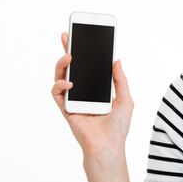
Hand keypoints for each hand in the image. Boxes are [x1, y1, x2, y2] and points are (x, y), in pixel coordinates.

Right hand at [51, 32, 134, 155]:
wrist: (109, 147)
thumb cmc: (118, 127)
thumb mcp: (125, 98)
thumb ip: (120, 79)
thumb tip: (117, 59)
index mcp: (97, 87)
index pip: (88, 65)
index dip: (84, 51)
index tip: (84, 35)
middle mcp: (83, 91)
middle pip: (72, 67)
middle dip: (67, 50)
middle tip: (67, 35)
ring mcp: (73, 99)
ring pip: (60, 77)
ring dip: (62, 65)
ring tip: (69, 57)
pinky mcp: (66, 109)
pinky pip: (57, 93)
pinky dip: (60, 86)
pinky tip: (69, 83)